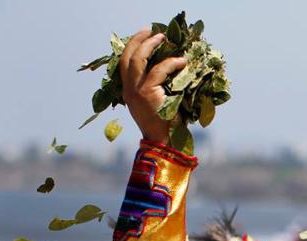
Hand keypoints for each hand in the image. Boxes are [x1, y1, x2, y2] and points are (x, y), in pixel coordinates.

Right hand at [119, 29, 186, 144]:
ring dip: (151, 45)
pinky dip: (171, 63)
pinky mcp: (148, 93)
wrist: (165, 142)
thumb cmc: (165, 125)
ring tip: (163, 38)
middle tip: (151, 31)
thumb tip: (168, 68)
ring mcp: (137, 91)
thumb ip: (156, 87)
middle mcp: (129, 90)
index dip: (132, 47)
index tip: (143, 36)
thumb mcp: (156, 103)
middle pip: (128, 57)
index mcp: (128, 92)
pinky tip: (182, 61)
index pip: (125, 64)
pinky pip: (160, 70)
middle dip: (138, 40)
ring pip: (139, 59)